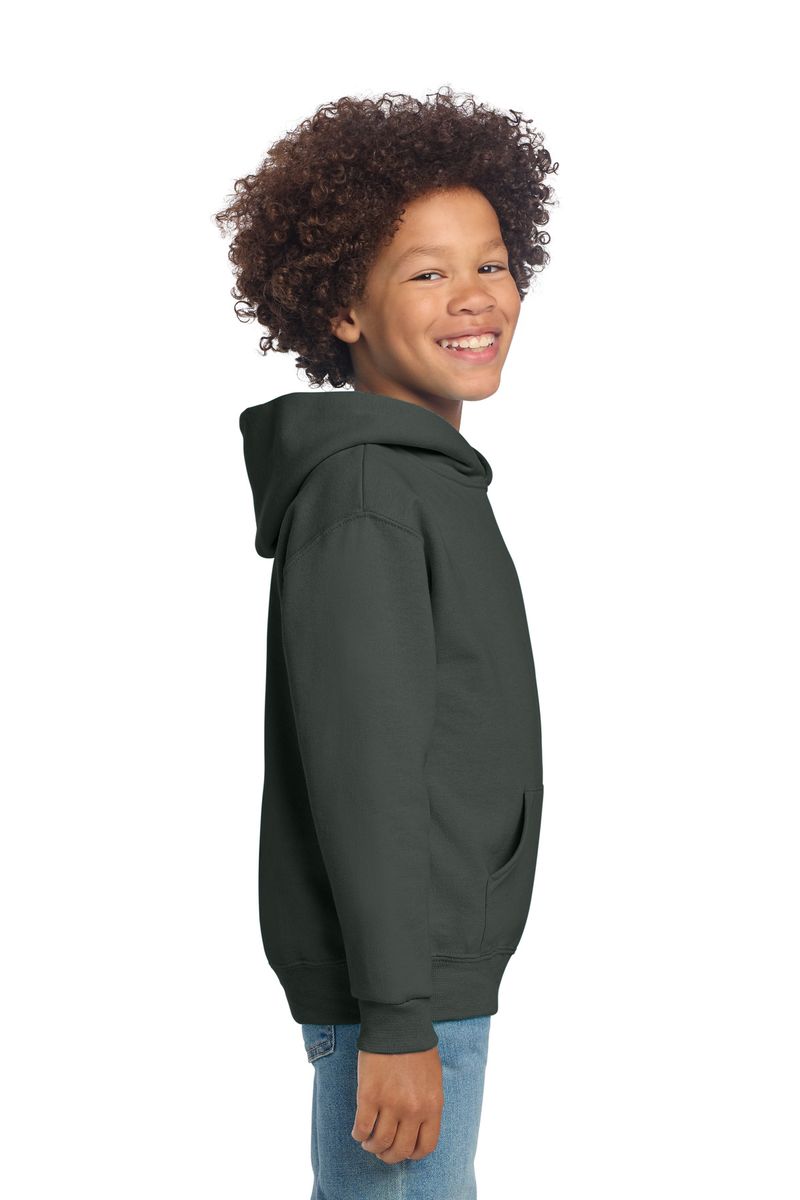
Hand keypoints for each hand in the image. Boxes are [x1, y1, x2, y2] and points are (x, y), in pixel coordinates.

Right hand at [351, 1045, 443, 1162]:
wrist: (398, 1024)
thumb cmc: (417, 1048)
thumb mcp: (433, 1080)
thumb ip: (428, 1105)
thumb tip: (418, 1127)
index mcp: (432, 1106)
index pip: (425, 1147)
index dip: (412, 1154)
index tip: (404, 1150)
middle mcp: (413, 1109)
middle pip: (400, 1150)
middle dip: (389, 1156)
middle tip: (382, 1151)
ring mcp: (390, 1103)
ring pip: (379, 1142)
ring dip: (372, 1146)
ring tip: (368, 1142)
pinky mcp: (369, 1095)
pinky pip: (362, 1127)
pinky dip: (358, 1134)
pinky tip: (358, 1131)